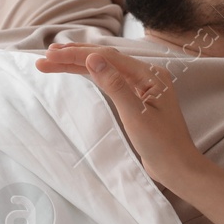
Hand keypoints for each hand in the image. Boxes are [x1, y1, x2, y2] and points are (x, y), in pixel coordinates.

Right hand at [36, 44, 206, 188]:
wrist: (178, 168)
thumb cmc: (162, 145)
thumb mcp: (135, 115)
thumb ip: (114, 85)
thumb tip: (93, 58)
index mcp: (150, 75)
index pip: (108, 57)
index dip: (78, 55)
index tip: (51, 55)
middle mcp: (147, 75)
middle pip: (105, 59)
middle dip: (74, 57)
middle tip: (45, 57)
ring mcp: (142, 86)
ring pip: (106, 69)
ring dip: (80, 64)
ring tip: (54, 59)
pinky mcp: (136, 99)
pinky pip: (110, 81)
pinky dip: (91, 75)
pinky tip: (79, 70)